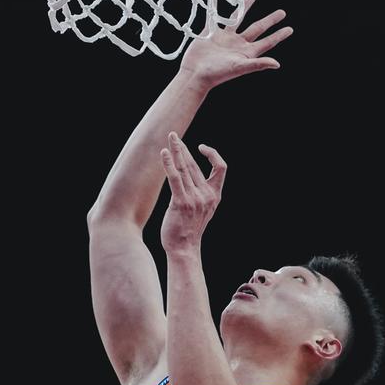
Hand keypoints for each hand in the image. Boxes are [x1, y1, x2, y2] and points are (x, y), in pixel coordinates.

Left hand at [160, 132, 226, 255]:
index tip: (200, 148)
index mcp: (214, 196)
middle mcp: (206, 195)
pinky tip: (163, 153)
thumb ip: (200, 193)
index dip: (213, 155)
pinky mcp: (180, 203)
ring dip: (176, 150)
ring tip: (170, 138)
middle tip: (174, 136)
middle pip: (195, 165)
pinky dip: (169, 164)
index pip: (221, 168)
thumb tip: (189, 175)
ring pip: (185, 168)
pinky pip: (175, 178)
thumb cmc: (189, 229)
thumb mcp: (202, 209)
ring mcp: (194, 199)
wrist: (184, 249)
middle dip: (183, 148)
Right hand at [180, 0, 292, 90]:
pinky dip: (216, 6)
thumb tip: (277, 64)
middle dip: (269, 20)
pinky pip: (215, 16)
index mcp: (247, 52)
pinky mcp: (211, 33)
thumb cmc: (218, 73)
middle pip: (258, 28)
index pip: (268, 42)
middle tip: (282, 12)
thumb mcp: (240, 67)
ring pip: (238, 19)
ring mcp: (225, 37)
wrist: (195, 73)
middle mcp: (238, 44)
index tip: (290, 28)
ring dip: (245, 8)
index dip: (279, 35)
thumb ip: (258, 64)